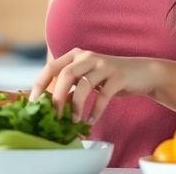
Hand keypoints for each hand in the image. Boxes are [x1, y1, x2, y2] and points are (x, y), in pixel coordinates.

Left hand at [30, 48, 159, 123]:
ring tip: (74, 121)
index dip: (40, 84)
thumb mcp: (86, 78)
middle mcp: (87, 56)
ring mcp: (104, 65)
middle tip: (54, 116)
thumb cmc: (108, 78)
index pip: (51, 67)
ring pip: (84, 85)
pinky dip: (96, 110)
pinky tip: (91, 121)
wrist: (142, 73)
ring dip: (76, 106)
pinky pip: (103, 95)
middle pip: (66, 75)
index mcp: (75, 55)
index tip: (33, 102)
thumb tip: (50, 105)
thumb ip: (70, 86)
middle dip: (57, 97)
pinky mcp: (118, 76)